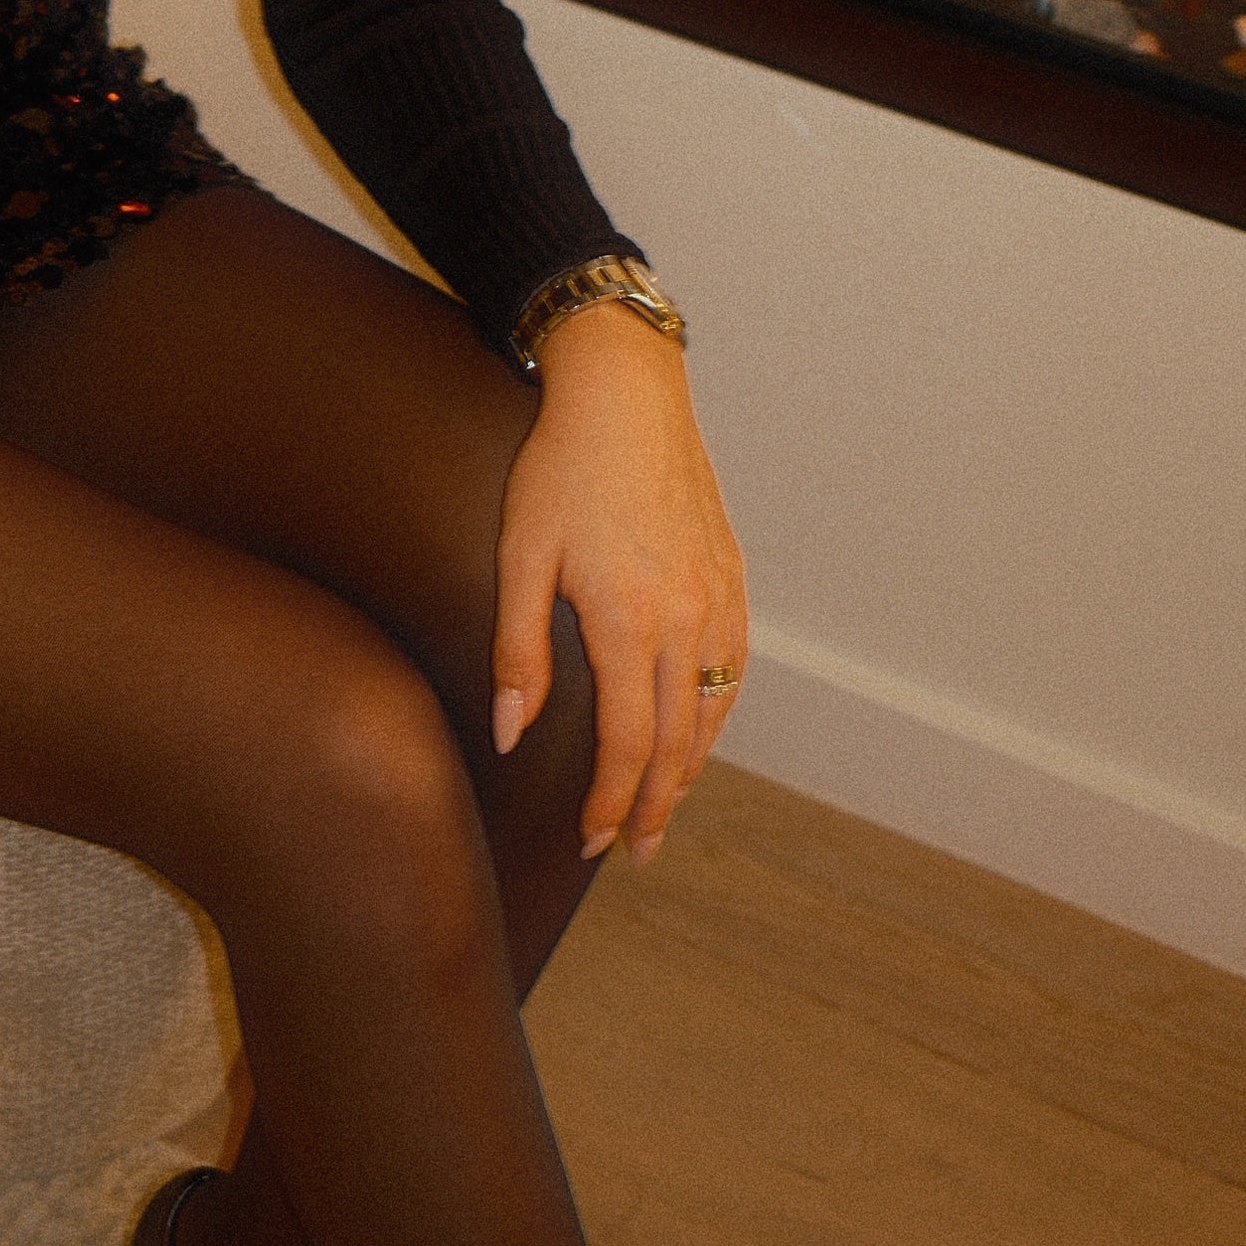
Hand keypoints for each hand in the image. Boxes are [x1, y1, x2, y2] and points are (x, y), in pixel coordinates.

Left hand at [490, 302, 746, 862]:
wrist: (626, 394)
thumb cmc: (561, 469)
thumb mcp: (520, 556)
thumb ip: (519, 652)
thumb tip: (511, 735)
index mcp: (629, 621)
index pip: (627, 743)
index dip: (610, 801)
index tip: (592, 841)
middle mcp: (686, 619)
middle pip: (678, 742)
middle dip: (654, 805)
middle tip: (633, 851)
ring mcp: (719, 598)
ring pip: (714, 712)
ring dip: (690, 769)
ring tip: (664, 809)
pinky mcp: (732, 576)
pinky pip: (734, 668)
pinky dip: (717, 715)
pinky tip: (700, 732)